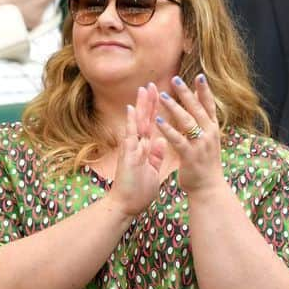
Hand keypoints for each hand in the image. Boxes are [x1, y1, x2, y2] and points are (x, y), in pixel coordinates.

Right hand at [109, 85, 166, 216]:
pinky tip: (131, 109)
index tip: (162, 94)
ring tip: (143, 88)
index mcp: (145, 148)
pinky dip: (131, 123)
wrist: (126, 206)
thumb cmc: (138, 190)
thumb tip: (161, 141)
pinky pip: (130, 137)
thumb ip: (155, 155)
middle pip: (145, 119)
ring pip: (137, 123)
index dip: (157, 110)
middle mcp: (137, 145)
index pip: (152, 124)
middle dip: (149, 101)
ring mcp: (131, 149)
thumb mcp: (152, 169)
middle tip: (152, 83)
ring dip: (140, 106)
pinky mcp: (128, 156)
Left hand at [155, 74, 225, 195]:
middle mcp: (210, 134)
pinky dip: (168, 128)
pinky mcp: (190, 155)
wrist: (209, 188)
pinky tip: (158, 119)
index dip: (205, 91)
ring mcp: (201, 145)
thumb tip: (199, 108)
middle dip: (187, 94)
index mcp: (213, 130)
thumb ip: (204, 125)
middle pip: (198, 109)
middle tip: (176, 79)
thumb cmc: (206, 165)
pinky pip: (178, 139)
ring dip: (175, 107)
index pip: (209, 106)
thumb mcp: (209, 142)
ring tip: (163, 95)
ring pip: (187, 121)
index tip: (199, 76)